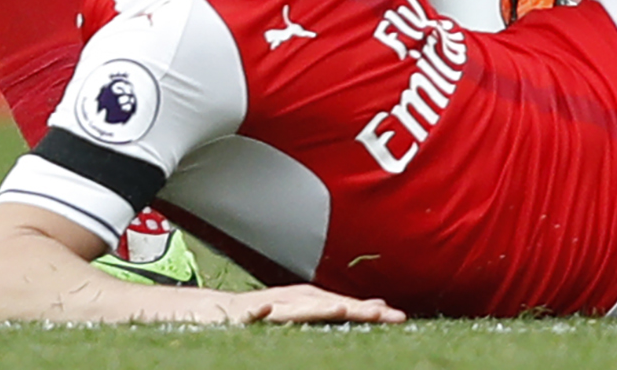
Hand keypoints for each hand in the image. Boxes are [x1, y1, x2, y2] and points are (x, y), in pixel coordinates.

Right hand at [208, 286, 402, 325]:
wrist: (218, 310)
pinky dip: (258, 312)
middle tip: (383, 314)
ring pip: (295, 308)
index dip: (372, 311)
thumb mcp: (308, 308)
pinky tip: (265, 310)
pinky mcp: (243, 315)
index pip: (347, 306)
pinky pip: (250, 315)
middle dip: (356, 309)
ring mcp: (270, 305)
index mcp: (310, 299)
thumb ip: (340, 308)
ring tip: (339, 310)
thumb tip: (377, 306)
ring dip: (316, 308)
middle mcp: (294, 299)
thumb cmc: (269, 311)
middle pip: (328, 305)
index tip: (399, 318)